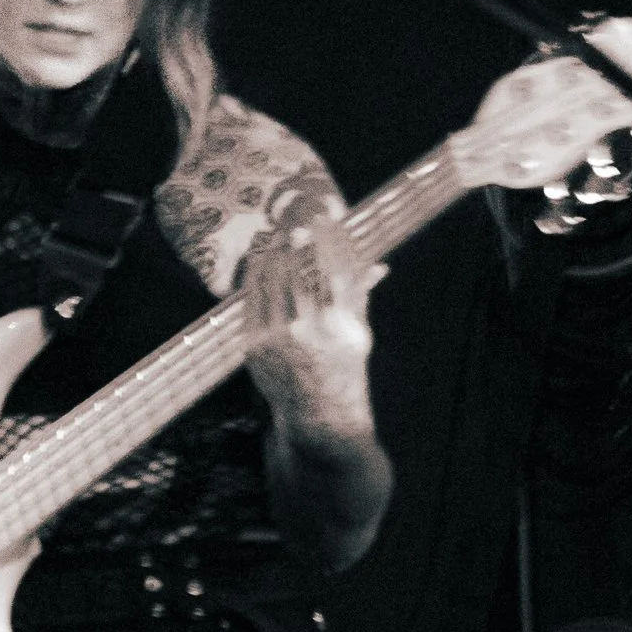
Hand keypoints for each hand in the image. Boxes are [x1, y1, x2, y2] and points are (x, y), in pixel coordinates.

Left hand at [240, 211, 376, 438]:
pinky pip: (251, 300)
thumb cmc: (343, 369)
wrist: (318, 414)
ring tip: (274, 234)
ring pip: (271, 281)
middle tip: (294, 220)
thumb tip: (380, 265)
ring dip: (272, 253)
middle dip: (295, 240)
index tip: (324, 217)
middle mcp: (307, 329)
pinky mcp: (254, 346)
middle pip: (297, 269)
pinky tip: (258, 260)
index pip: (332, 268)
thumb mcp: (358, 333)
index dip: (326, 239)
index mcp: (339, 323)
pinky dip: (255, 276)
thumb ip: (361, 296)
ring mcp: (277, 338)